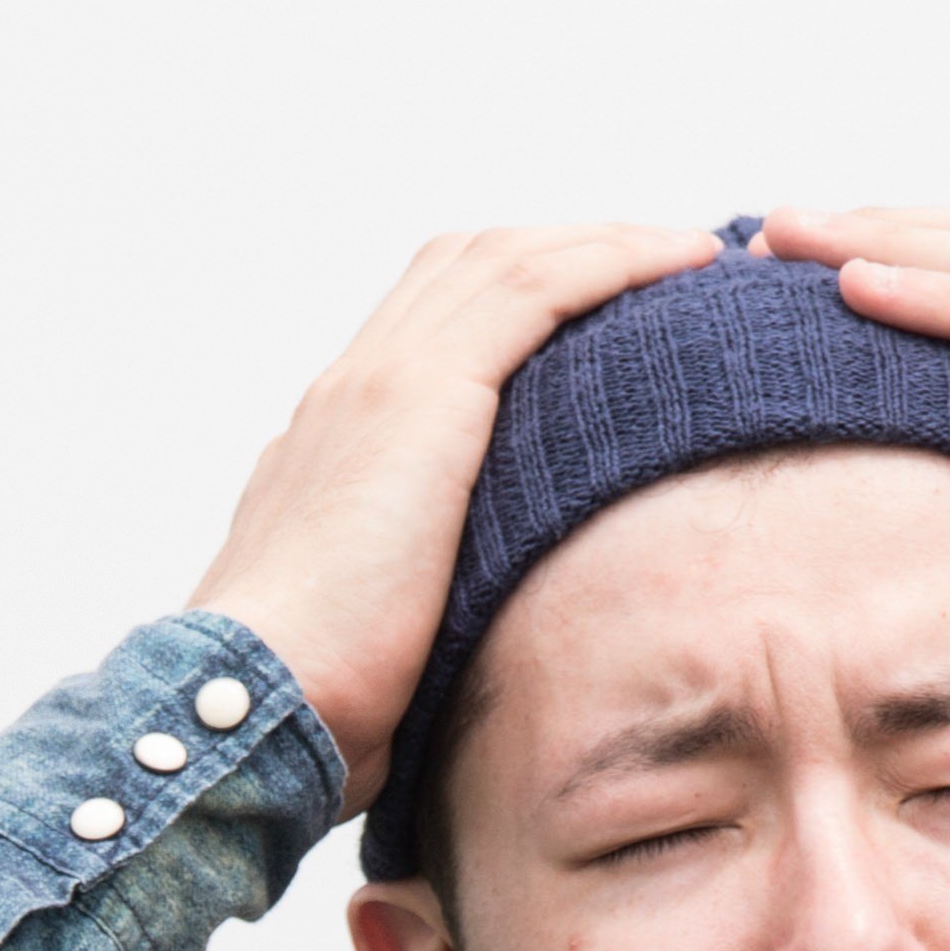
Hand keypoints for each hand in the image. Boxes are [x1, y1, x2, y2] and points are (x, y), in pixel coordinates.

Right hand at [193, 221, 726, 815]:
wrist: (256, 704)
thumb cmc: (316, 708)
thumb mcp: (376, 634)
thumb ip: (418, 605)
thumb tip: (466, 645)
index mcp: (336, 441)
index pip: (434, 327)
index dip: (524, 298)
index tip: (607, 313)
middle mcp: (351, 389)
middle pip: (469, 267)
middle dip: (571, 248)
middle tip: (666, 261)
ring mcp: (381, 381)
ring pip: (507, 260)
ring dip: (607, 242)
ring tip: (694, 252)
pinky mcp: (423, 393)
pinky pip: (533, 288)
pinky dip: (611, 262)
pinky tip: (680, 263)